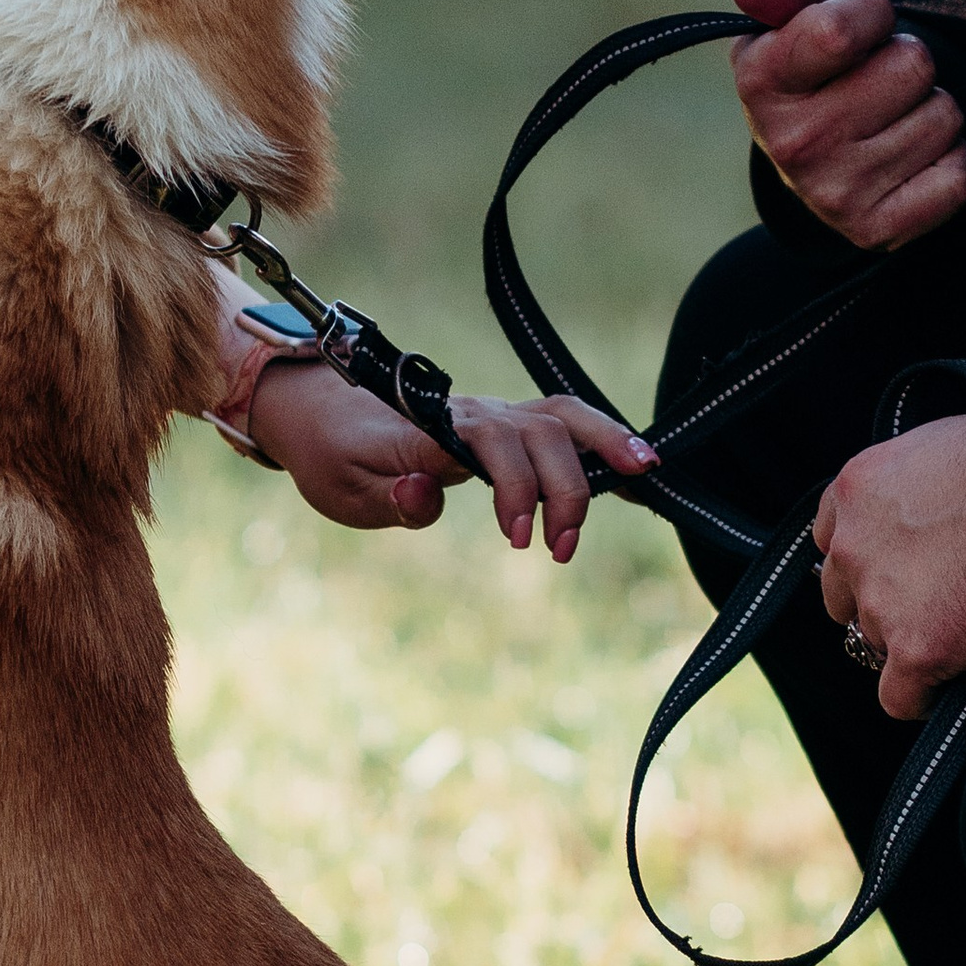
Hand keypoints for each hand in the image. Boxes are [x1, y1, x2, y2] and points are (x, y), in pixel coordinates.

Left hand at [250, 358, 653, 548]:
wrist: (322, 415)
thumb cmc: (335, 457)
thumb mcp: (343, 491)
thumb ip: (391, 498)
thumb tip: (425, 493)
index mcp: (431, 428)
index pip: (490, 442)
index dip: (517, 487)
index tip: (521, 541)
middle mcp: (471, 414)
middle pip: (539, 429)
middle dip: (564, 487)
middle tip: (559, 551)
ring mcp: (493, 415)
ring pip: (560, 415)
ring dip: (602, 448)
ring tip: (644, 481)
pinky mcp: (506, 426)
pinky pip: (561, 424)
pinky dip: (602, 439)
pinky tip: (638, 467)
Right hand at [732, 0, 965, 249]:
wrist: (823, 150)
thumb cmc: (820, 62)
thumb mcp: (803, 12)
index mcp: (761, 81)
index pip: (837, 33)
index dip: (870, 13)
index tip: (860, 23)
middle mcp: (791, 143)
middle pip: (912, 65)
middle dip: (905, 60)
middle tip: (875, 78)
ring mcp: (833, 193)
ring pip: (944, 115)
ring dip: (928, 106)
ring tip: (891, 114)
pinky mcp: (876, 230)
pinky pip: (957, 176)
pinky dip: (948, 158)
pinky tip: (909, 154)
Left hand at [813, 412, 965, 720]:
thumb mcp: (939, 449)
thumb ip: (915, 486)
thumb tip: (935, 507)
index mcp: (855, 490)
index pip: (833, 538)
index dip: (867, 559)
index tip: (897, 567)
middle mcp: (852, 547)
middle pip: (844, 597)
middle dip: (878, 603)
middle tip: (929, 604)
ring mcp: (879, 602)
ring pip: (873, 644)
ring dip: (906, 644)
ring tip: (957, 636)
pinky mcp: (917, 650)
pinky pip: (899, 697)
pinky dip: (920, 697)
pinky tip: (945, 687)